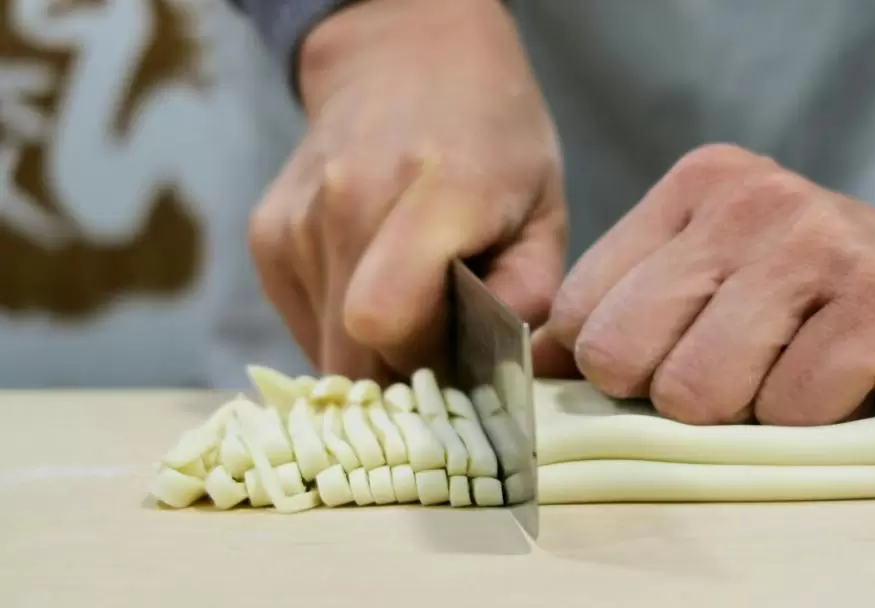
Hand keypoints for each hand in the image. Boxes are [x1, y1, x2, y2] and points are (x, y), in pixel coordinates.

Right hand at [249, 0, 565, 381]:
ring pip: (324, 345)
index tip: (458, 356)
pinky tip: (372, 279)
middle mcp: (349, 199)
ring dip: (370, 346)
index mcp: (436, 190)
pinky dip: (339, 323)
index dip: (425, 361)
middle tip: (438, 344)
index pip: (388, 319)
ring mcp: (296, 218)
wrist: (403, 59)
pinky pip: (303, 321)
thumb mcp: (544, 209)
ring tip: (410, 294)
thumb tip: (489, 374)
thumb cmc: (493, 139)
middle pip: (349, 350)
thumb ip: (528, 294)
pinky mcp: (265, 235)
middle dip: (397, 372)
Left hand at [532, 144, 874, 435]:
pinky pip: (789, 411)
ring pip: (698, 390)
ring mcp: (821, 241)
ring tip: (799, 372)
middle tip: (738, 377)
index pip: (580, 309)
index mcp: (698, 186)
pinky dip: (814, 421)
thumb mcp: (722, 279)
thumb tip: (538, 367)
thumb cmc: (831, 302)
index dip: (609, 367)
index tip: (657, 372)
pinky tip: (853, 378)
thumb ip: (633, 308)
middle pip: (622, 353)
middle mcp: (752, 199)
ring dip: (747, 411)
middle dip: (668, 395)